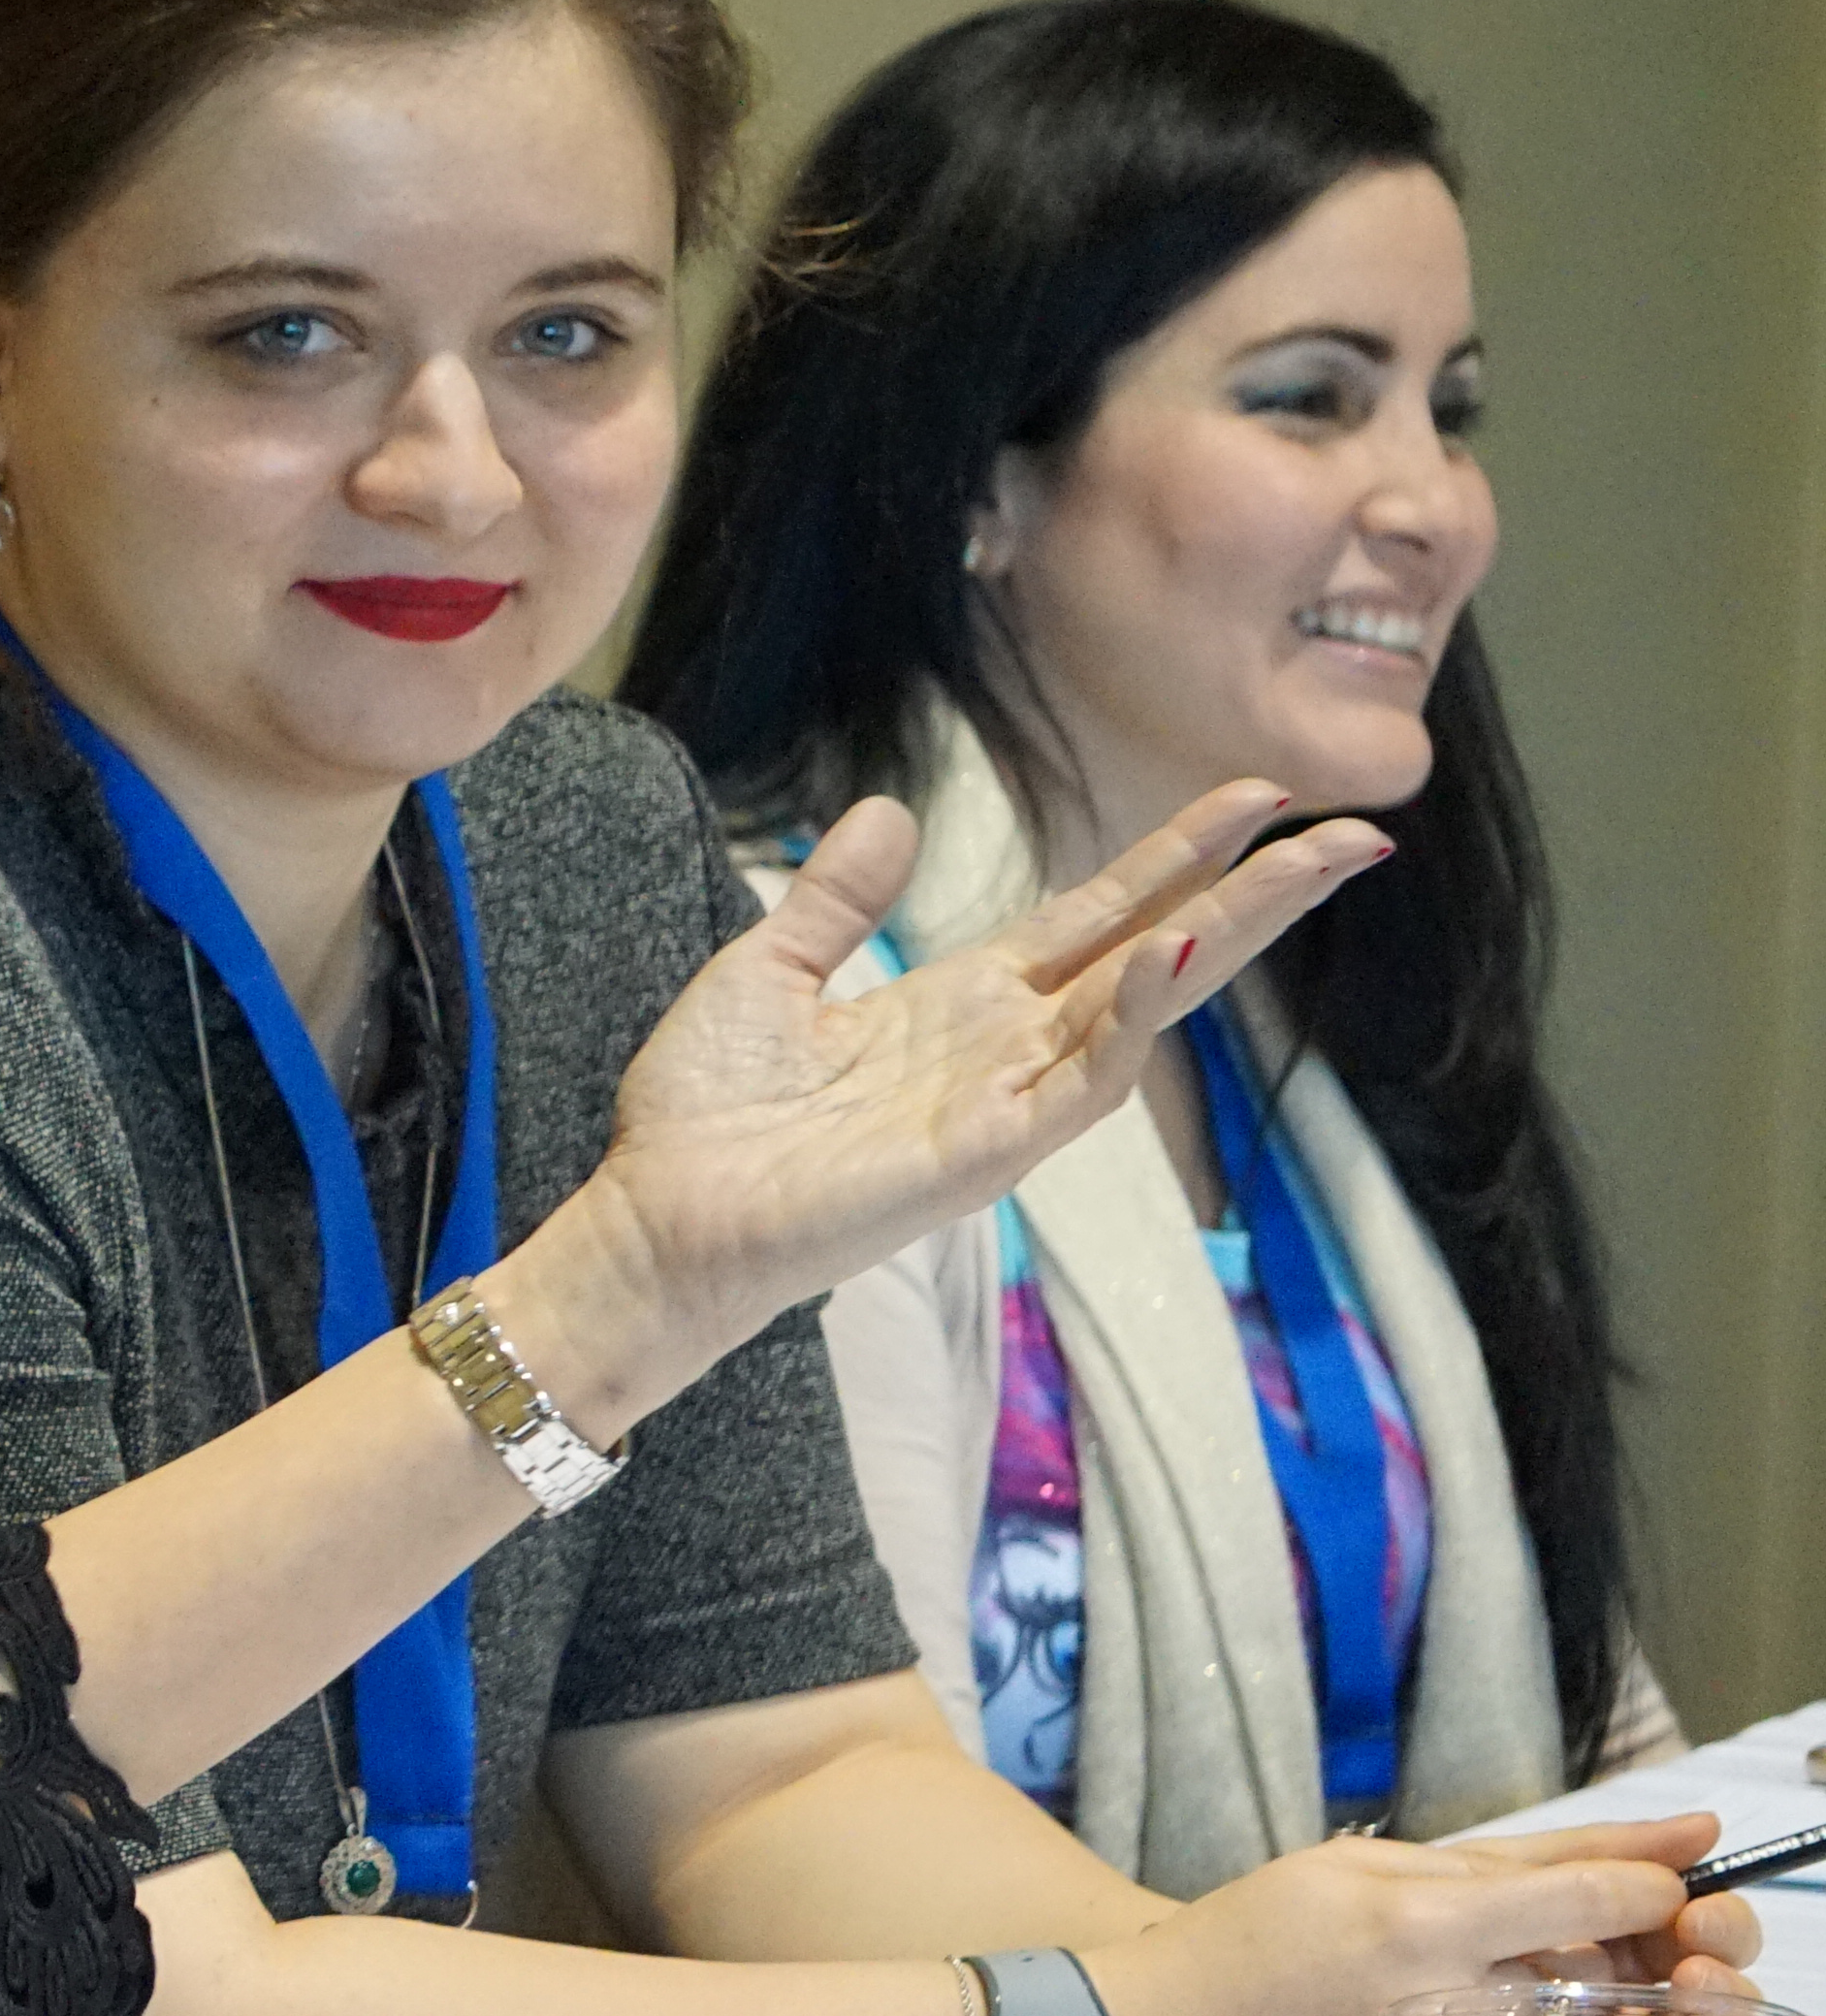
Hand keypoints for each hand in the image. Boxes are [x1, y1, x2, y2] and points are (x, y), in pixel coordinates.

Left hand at [501, 782, 1389, 1428]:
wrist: (654, 1220)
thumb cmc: (705, 1119)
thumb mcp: (765, 975)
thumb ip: (835, 903)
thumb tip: (885, 813)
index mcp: (961, 1003)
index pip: (1097, 916)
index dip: (1174, 856)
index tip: (1254, 794)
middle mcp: (1002, 1049)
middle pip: (1158, 954)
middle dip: (1256, 894)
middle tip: (1361, 833)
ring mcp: (1002, 1103)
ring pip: (1145, 1009)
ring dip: (1224, 937)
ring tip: (1303, 866)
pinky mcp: (980, 1155)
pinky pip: (1077, 1084)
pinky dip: (1130, 1022)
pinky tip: (1173, 956)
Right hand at [1084, 1812, 1732, 2015]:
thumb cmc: (1239, 1952)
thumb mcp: (1355, 1872)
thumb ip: (1518, 1858)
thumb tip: (1683, 1839)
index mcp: (1420, 1927)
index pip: (1601, 1900)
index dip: (1643, 1895)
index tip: (1639, 1899)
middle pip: (1609, 1995)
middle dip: (1614, 1976)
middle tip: (1562, 1966)